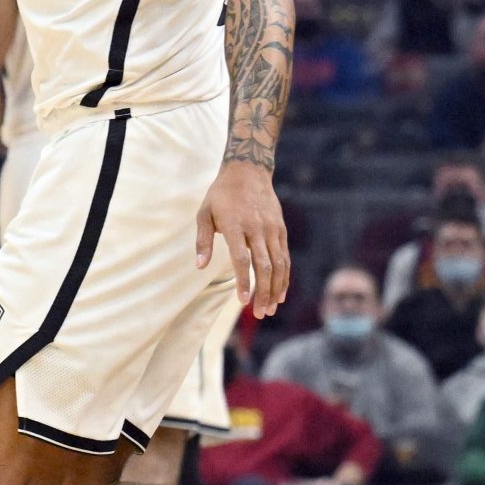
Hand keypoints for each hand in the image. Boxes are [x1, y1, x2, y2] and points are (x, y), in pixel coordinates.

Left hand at [194, 160, 290, 317]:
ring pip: (278, 264)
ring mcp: (272, 229)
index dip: (243, 281)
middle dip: (262, 292)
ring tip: (270, 308)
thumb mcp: (204, 213)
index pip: (241, 258)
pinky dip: (285, 277)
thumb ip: (202, 241)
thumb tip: (199, 266)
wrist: (248, 171)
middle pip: (263, 265)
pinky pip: (285, 257)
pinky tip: (280, 292)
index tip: (242, 300)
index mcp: (235, 225)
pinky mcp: (281, 230)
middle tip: (259, 313)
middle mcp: (256, 228)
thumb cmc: (221, 195)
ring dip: (275, 288)